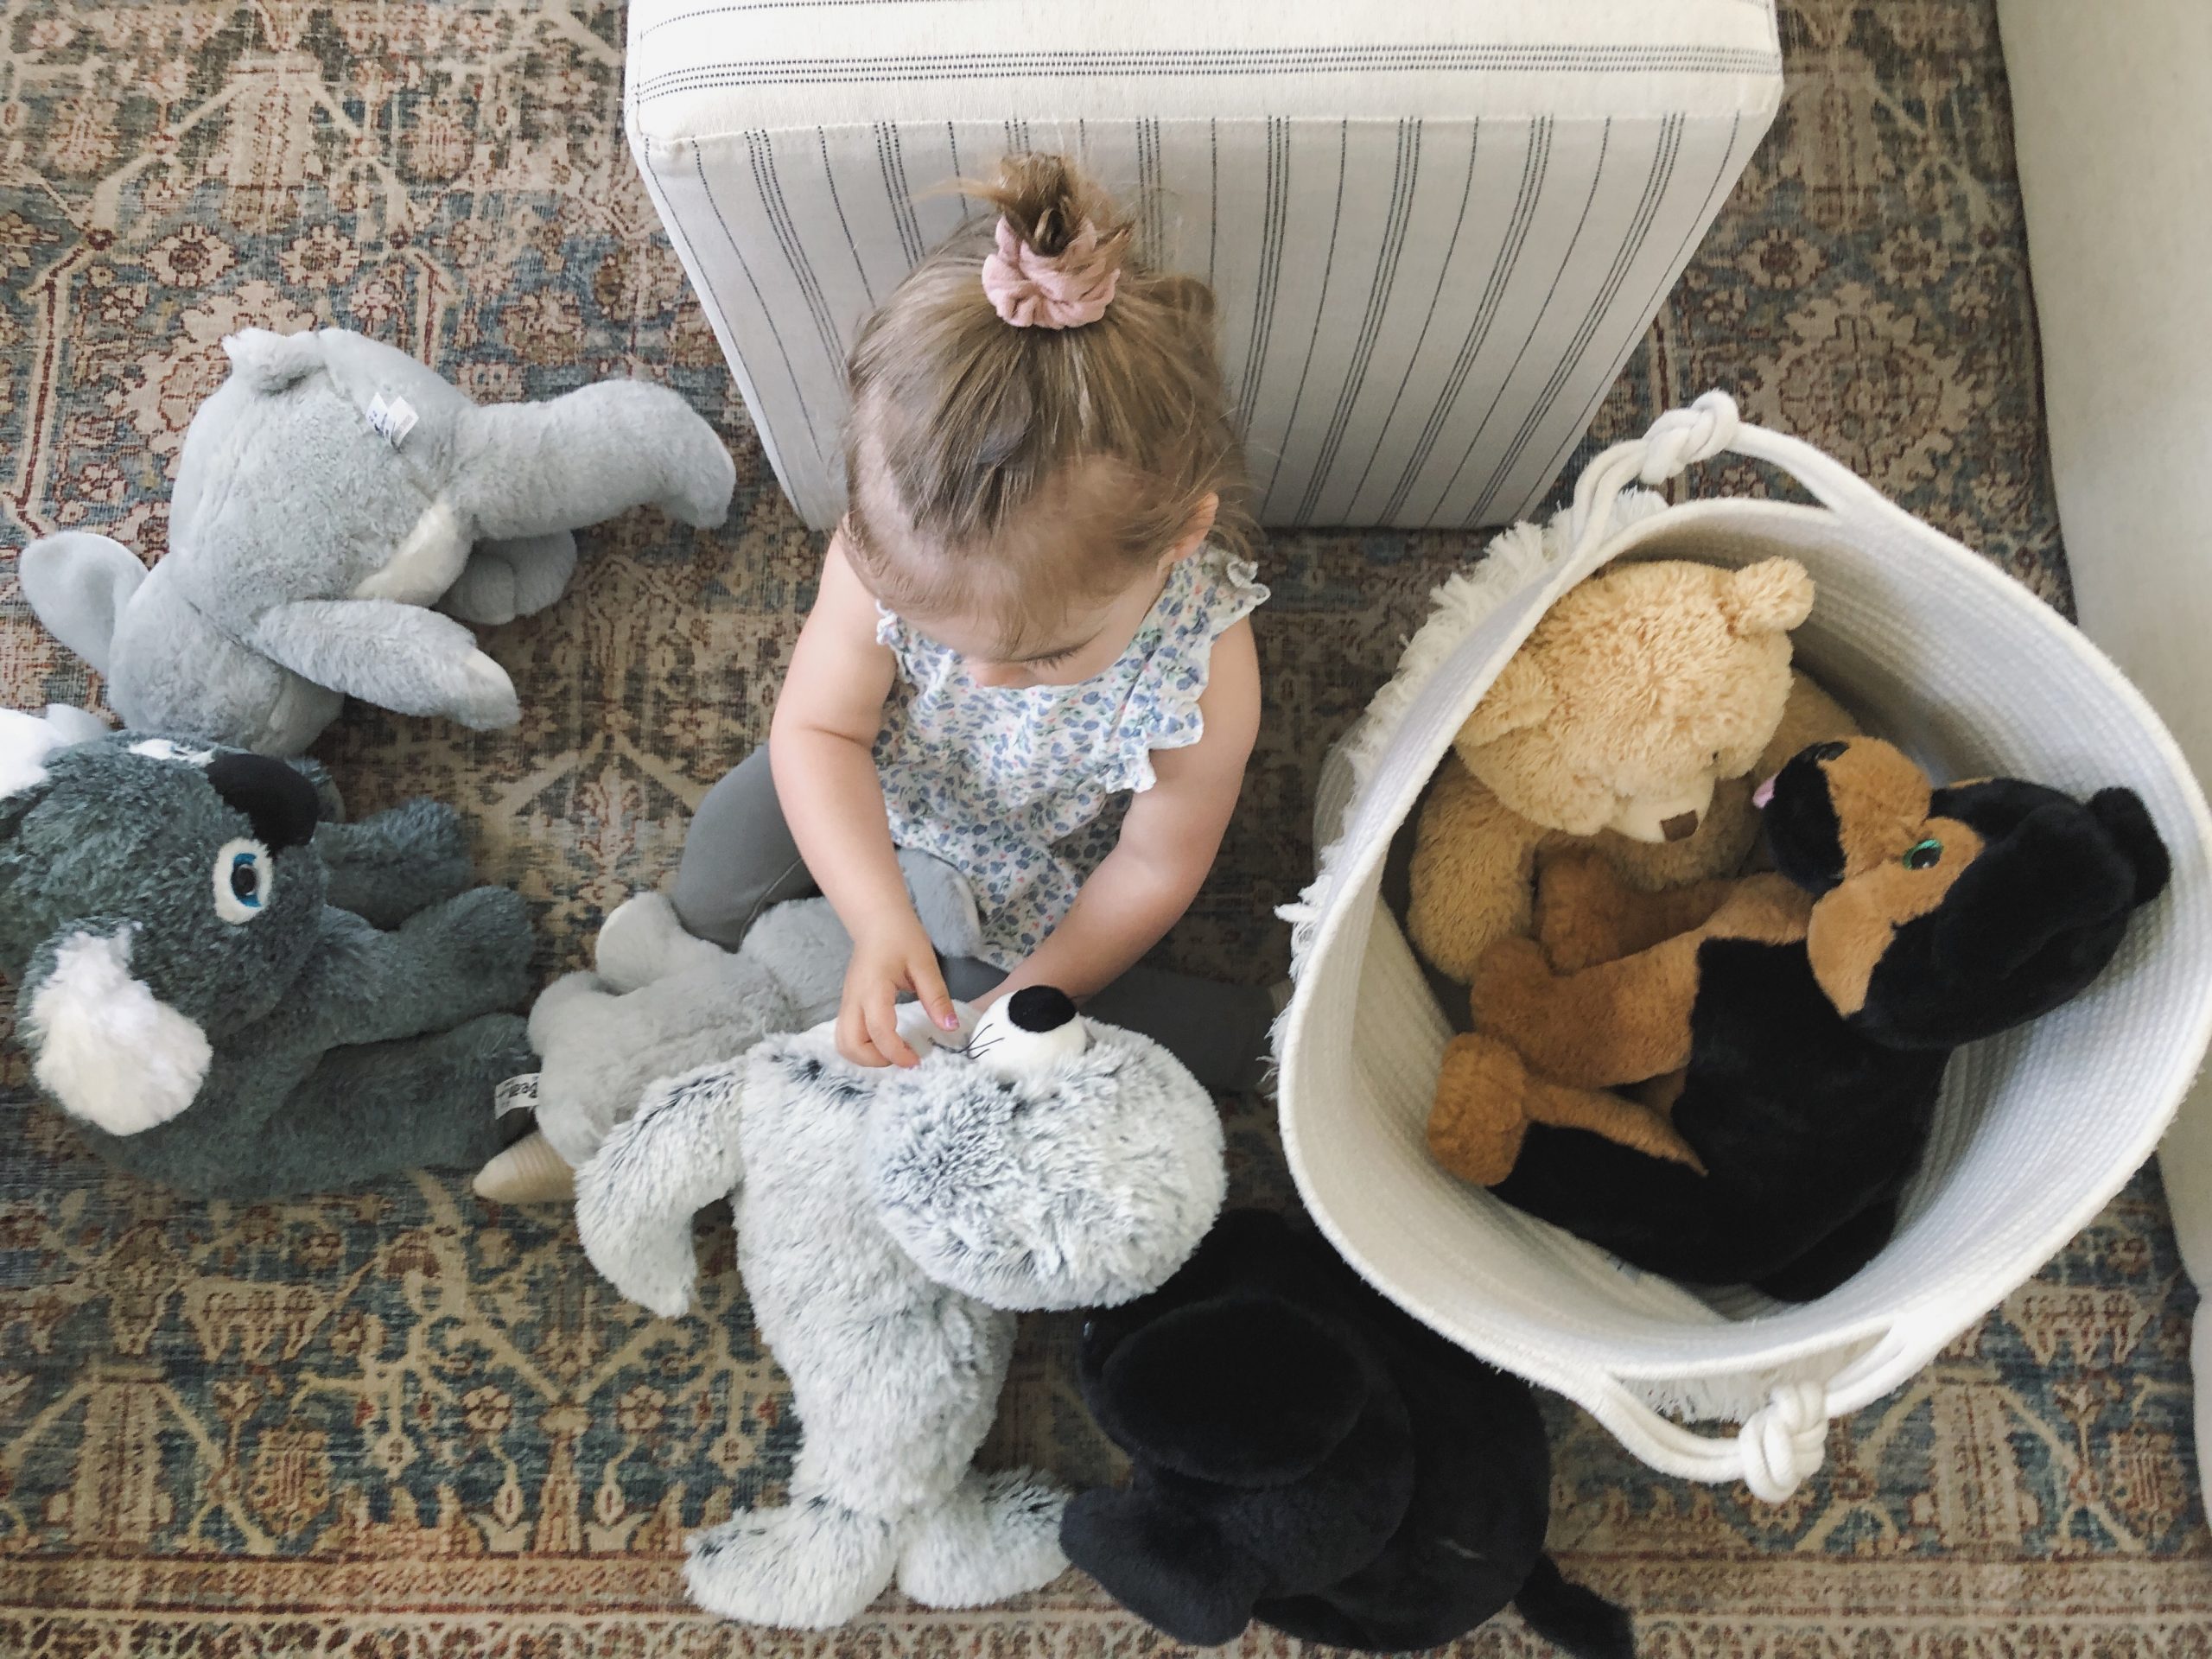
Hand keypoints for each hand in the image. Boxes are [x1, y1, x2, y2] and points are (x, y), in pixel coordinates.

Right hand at [838, 914, 959, 1067]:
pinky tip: (885, 1041)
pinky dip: (862, 1047)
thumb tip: (950, 1028)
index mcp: (873, 989)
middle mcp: (854, 999)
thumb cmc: (901, 937)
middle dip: (875, 1061)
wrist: (876, 919)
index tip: (917, 1061)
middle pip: (849, 1044)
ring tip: (893, 1052)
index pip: (879, 1030)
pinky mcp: (848, 1003)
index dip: (897, 1053)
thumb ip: (936, 997)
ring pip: (842, 1042)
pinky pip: (846, 1034)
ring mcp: (847, 1002)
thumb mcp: (925, 964)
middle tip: (902, 1057)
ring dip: (865, 1056)